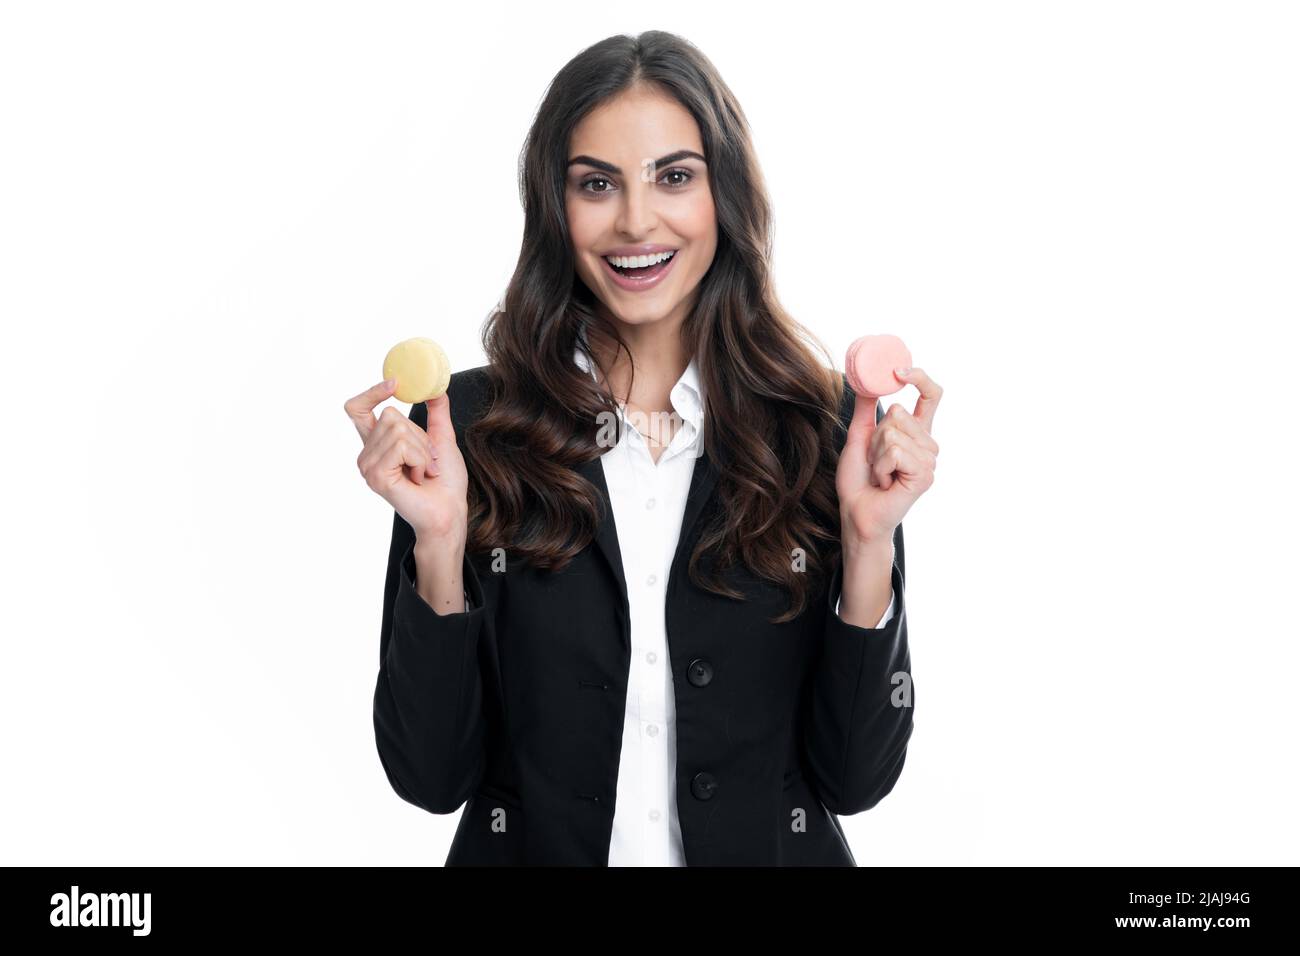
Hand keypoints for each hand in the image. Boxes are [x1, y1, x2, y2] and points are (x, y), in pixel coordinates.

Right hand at [345, 380, 468, 541]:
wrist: (450, 509)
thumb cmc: (445, 480)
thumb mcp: (442, 437)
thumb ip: (436, 412)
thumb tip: (436, 387)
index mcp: (377, 444)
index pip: (357, 410)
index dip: (372, 393)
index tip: (394, 383)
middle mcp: (367, 454)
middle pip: (390, 415)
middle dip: (420, 435)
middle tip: (427, 460)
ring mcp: (368, 466)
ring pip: (398, 430)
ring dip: (423, 450)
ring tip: (424, 470)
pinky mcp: (376, 476)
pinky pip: (402, 447)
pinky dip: (420, 460)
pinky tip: (419, 477)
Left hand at [836, 367, 941, 548]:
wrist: (856, 511)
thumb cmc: (859, 480)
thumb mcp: (859, 437)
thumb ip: (866, 409)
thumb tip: (866, 382)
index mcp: (916, 434)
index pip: (931, 397)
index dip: (920, 379)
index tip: (900, 371)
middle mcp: (927, 445)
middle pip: (899, 413)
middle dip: (876, 437)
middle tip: (876, 461)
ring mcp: (929, 461)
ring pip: (894, 433)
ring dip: (877, 454)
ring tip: (880, 473)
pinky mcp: (924, 475)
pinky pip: (896, 451)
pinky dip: (882, 466)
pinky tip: (886, 482)